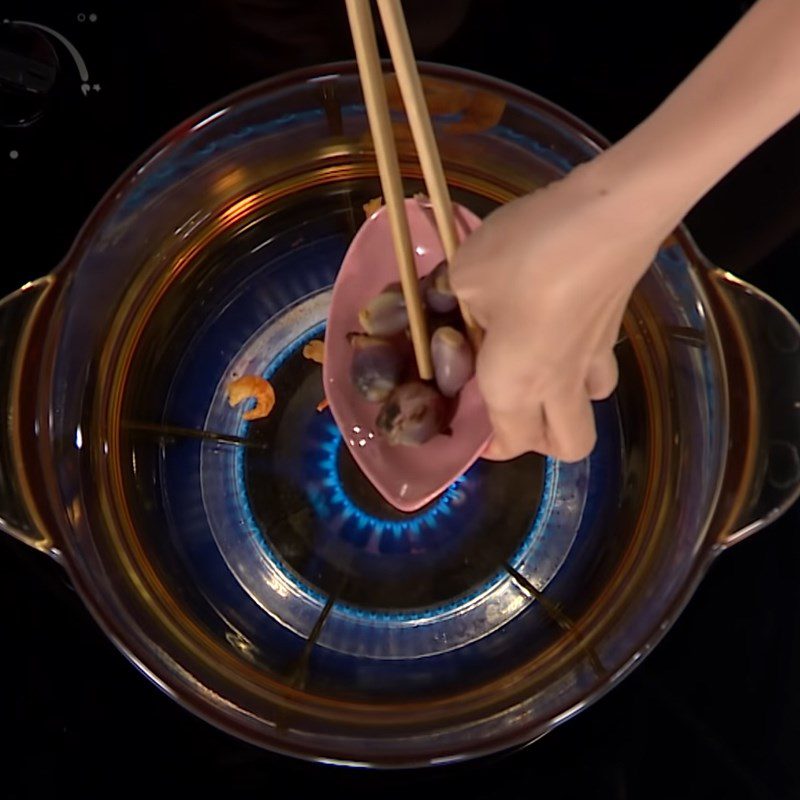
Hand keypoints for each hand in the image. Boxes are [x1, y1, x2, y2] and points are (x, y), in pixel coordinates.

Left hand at [451, 159, 670, 461]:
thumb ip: (450, 303)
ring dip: (565, 403)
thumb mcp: (465, 275)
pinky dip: (582, 364)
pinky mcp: (616, 327)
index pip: (509, 443)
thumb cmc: (526, 254)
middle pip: (568, 446)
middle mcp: (560, 385)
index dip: (487, 445)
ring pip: (590, 407)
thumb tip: (455, 307)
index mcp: (516, 386)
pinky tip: (560, 327)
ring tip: (536, 369)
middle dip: (537, 441)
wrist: (610, 213)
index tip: (468, 425)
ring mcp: (596, 359)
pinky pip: (600, 367)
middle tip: (507, 408)